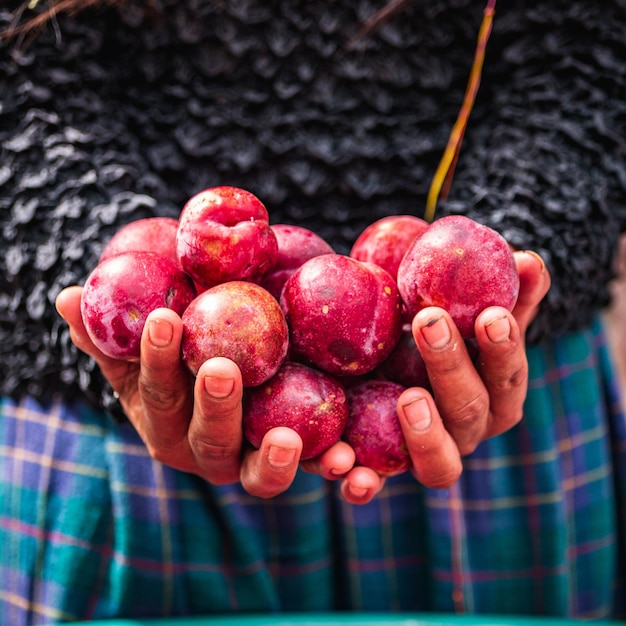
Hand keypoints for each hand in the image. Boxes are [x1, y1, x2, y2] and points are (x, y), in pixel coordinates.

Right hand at [56, 286, 346, 497]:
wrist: (231, 390)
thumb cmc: (185, 365)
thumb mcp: (147, 351)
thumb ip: (114, 332)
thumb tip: (67, 297)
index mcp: (168, 420)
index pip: (159, 390)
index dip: (157, 358)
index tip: (165, 318)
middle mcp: (207, 451)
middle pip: (208, 438)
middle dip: (213, 407)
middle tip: (221, 369)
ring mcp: (252, 462)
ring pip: (260, 473)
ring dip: (276, 461)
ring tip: (290, 440)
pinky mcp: (298, 462)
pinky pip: (317, 471)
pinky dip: (335, 471)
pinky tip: (354, 466)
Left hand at [303, 249, 551, 503]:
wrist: (386, 363)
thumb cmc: (434, 330)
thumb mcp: (462, 306)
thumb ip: (497, 288)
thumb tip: (528, 259)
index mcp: (494, 395)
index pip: (508, 376)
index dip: (504, 350)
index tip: (491, 313)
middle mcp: (466, 432)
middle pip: (471, 412)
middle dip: (453, 367)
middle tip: (429, 321)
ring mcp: (425, 457)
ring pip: (439, 464)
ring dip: (427, 435)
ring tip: (410, 398)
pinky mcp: (381, 471)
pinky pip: (375, 485)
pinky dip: (363, 482)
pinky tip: (344, 465)